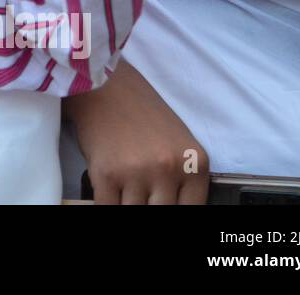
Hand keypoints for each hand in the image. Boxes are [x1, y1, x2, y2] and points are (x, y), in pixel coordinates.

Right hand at [66, 61, 208, 204]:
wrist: (104, 85)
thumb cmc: (140, 112)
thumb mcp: (176, 143)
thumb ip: (181, 177)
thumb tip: (171, 204)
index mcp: (194, 163)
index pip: (191, 210)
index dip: (173, 211)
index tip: (159, 204)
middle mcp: (169, 169)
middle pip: (161, 213)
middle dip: (149, 207)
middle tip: (141, 199)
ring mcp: (137, 172)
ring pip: (133, 212)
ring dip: (126, 204)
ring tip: (123, 193)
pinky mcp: (107, 174)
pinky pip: (107, 208)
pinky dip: (106, 205)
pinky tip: (107, 195)